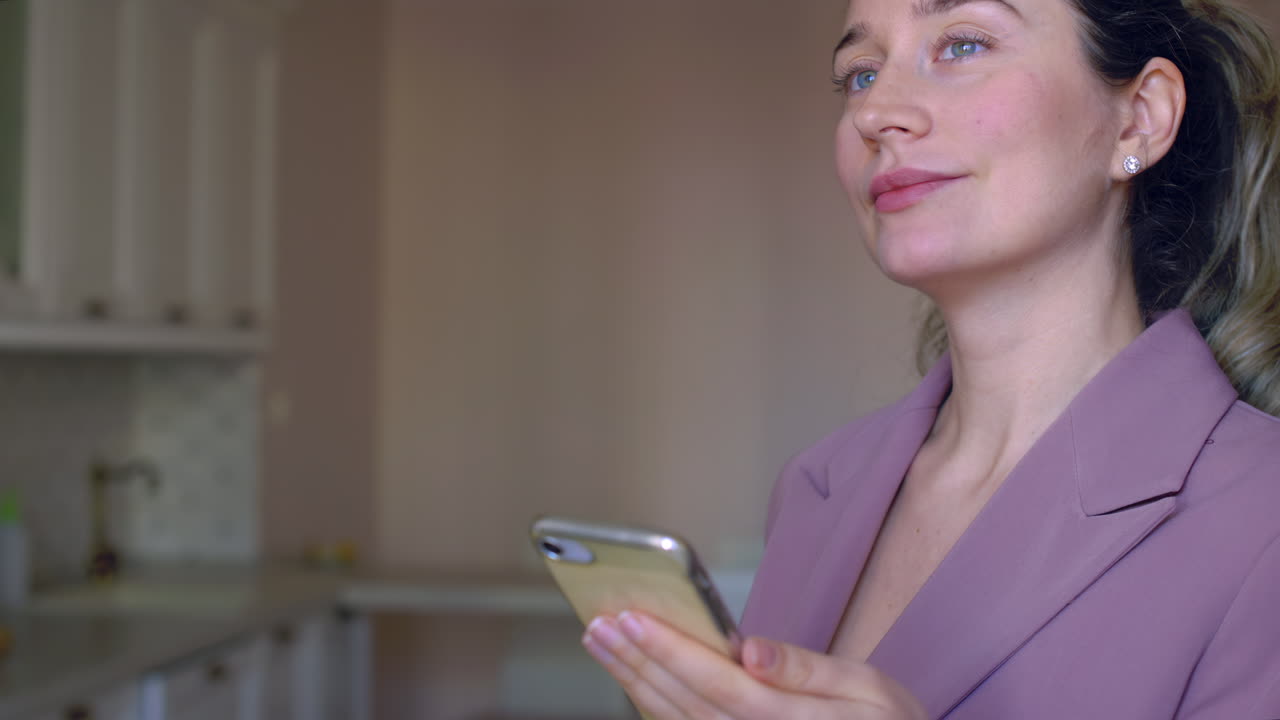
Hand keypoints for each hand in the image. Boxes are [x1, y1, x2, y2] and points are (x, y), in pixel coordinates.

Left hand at [583, 611, 928, 718]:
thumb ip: (807, 668)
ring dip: (633, 681)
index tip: (629, 617)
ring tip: (602, 644)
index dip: (668, 650)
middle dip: (635, 661)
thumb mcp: (866, 688)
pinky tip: (631, 679)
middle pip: (682, 703)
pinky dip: (651, 707)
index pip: (715, 682)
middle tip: (597, 624)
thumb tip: (750, 649)